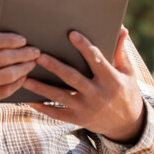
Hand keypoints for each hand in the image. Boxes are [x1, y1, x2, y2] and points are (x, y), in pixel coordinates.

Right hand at [0, 19, 39, 115]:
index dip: (10, 40)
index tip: (23, 40)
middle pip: (2, 59)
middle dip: (23, 54)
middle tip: (35, 52)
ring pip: (6, 76)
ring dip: (23, 68)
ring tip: (32, 63)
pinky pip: (4, 91)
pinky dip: (17, 83)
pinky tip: (23, 76)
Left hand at [23, 27, 145, 142]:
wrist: (128, 125)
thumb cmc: (126, 91)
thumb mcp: (127, 72)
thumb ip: (120, 51)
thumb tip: (121, 28)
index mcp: (111, 80)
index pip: (97, 60)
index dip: (84, 47)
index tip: (71, 34)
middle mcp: (98, 94)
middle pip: (73, 78)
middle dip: (55, 67)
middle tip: (39, 56)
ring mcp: (86, 108)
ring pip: (60, 96)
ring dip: (42, 88)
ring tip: (25, 78)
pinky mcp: (78, 119)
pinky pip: (58, 114)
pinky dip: (43, 108)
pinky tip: (30, 101)